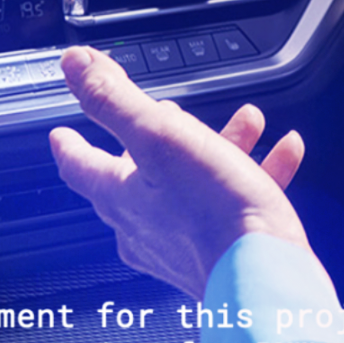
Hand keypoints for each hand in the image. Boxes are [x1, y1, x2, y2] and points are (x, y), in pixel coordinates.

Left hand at [49, 45, 311, 297]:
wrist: (266, 277)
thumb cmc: (213, 213)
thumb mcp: (159, 136)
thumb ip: (114, 99)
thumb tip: (75, 65)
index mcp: (121, 197)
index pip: (80, 166)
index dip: (69, 143)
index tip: (60, 135)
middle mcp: (146, 227)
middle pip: (142, 171)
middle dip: (161, 133)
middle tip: (167, 113)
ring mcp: (184, 245)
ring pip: (194, 182)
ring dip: (219, 146)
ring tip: (247, 123)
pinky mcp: (222, 255)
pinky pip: (234, 204)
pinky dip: (255, 174)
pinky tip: (283, 153)